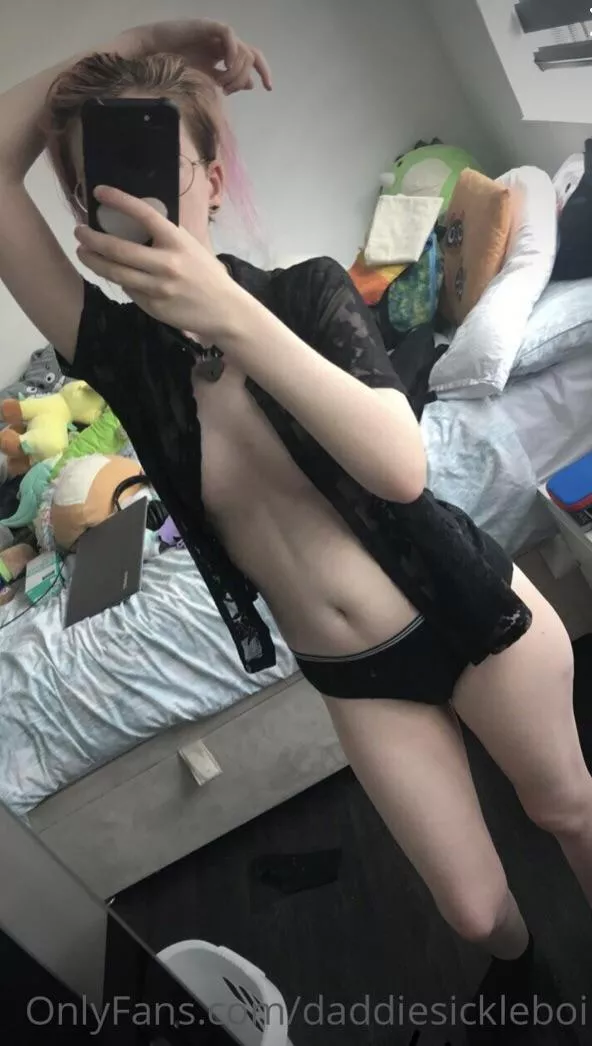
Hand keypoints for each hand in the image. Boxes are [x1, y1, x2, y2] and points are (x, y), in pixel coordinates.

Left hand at [75, 187, 246, 343]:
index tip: (99, 192)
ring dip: (94, 260)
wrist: (224, 310)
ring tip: (83, 252)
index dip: (119, 200)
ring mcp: (158, 287)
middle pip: (118, 248)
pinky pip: (128, 290)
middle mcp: (166, 263)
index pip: (143, 214)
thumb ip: (165, 236)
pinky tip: (112, 272)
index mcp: (177, 241)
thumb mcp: (190, 246)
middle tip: (80, 231)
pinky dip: (117, 279)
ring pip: (115, 273)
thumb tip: (132, 222)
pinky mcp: (153, 306)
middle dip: (92, 238)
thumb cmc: (206, 274)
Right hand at [123, 19, 271, 93]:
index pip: (253, 58)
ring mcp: (217, 34)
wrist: (153, 52)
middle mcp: (224, 42)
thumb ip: (228, 81)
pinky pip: (229, 35)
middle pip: (251, 56)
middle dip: (242, 77)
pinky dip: (231, 52)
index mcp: (225, 54)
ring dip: (235, 71)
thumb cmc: (176, 66)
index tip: (268, 88)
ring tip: (220, 82)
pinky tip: (223, 65)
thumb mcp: (207, 79)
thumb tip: (251, 84)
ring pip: (243, 50)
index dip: (264, 71)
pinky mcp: (207, 26)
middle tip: (226, 89)